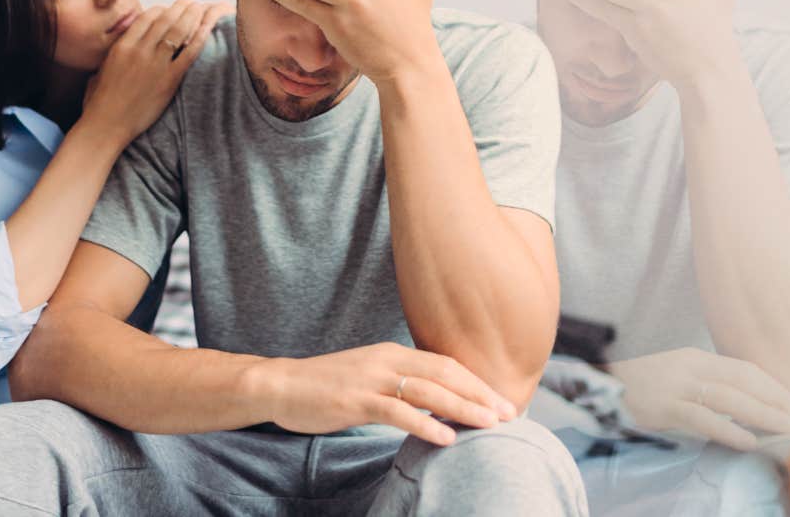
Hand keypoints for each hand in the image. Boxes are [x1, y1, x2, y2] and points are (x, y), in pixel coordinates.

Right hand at [80, 0, 230, 144]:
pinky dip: (199, 38)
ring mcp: (155, 65)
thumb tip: (123, 45)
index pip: (146, 17)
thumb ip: (115, 53)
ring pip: (178, 31)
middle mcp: (139, 51)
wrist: (106, 125)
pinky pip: (189, 53)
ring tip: (200, 9)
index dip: (162, 10)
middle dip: (180, 8)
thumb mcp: (101, 69)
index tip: (170, 9)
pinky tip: (207, 30)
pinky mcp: (169, 80)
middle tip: (190, 3)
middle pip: (165, 19)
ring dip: (192, 16)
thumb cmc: (100, 102)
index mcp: (122, 46)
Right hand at [256, 342, 517, 446]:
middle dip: (480, 393)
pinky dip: (425, 423)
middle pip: (445, 373)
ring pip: (428, 391)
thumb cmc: (325, 386)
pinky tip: (446, 437)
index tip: (500, 400)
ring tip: (490, 424)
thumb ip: (399, 382)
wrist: (280, 384)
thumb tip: (432, 400)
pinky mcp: (356, 400)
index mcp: (392, 352)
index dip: (476, 381)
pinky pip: (397, 412)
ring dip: (463, 407)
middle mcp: (387, 360)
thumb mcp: (368, 376)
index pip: (445, 363)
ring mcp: (371, 379)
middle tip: (509, 413)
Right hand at [607, 348, 789, 449]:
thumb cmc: (633, 381)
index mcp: (695, 356)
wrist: (591, 378)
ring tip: (789, 430)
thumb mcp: (671, 373)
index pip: (746, 370)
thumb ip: (701, 383)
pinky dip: (727, 428)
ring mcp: (676, 384)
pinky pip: (701, 417)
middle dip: (780, 401)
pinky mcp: (662, 404)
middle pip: (745, 381)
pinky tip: (748, 441)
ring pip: (730, 397)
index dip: (776, 388)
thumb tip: (739, 406)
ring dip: (765, 414)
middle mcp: (690, 365)